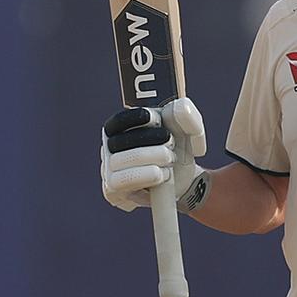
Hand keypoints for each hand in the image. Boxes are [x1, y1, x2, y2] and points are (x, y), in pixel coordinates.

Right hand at [100, 97, 209, 212]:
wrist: (185, 181)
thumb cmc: (179, 150)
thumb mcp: (189, 129)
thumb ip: (187, 114)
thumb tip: (179, 106)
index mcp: (122, 127)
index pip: (117, 121)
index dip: (133, 118)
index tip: (155, 118)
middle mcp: (110, 147)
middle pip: (118, 141)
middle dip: (149, 140)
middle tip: (171, 143)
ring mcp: (108, 168)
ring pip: (119, 160)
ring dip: (151, 158)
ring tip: (169, 160)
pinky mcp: (112, 190)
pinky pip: (119, 181)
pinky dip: (144, 176)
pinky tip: (161, 175)